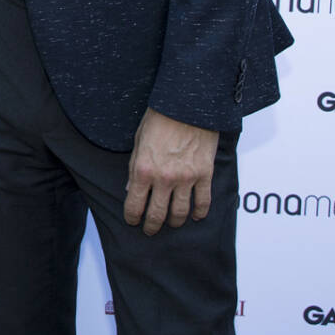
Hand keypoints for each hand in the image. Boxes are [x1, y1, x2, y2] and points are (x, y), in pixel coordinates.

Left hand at [123, 108, 218, 235]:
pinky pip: (203, 202)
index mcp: (143, 169)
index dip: (132, 217)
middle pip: (157, 215)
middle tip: (150, 230)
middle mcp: (164, 178)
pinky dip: (199, 212)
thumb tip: (130, 188)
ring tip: (171, 223)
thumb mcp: (138, 141)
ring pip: (180, 213)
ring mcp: (186, 178)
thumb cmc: (160, 118)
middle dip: (152, 226)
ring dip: (174, 222)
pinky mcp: (204, 174)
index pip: (135, 204)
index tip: (133, 221)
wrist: (187, 105)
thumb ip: (134, 167)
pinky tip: (196, 216)